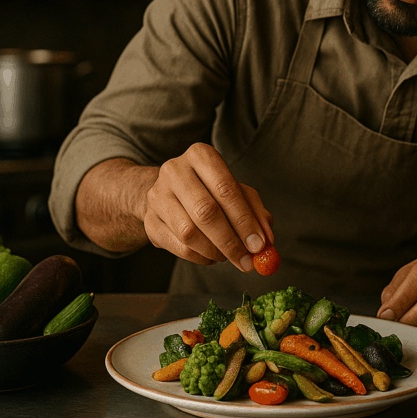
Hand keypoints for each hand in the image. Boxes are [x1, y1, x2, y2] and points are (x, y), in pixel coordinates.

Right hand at [142, 143, 273, 271]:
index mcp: (200, 155)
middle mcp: (174, 171)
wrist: (169, 193)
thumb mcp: (236, 191)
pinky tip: (212, 256)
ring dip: (216, 252)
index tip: (260, 244)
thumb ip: (255, 211)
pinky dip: (202, 257)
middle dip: (231, 241)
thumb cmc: (210, 190)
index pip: (225, 189)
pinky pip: (179, 247)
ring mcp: (157, 196)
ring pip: (189, 233)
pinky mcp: (150, 221)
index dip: (244, 220)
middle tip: (248, 261)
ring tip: (230, 256)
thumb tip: (266, 240)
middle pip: (205, 212)